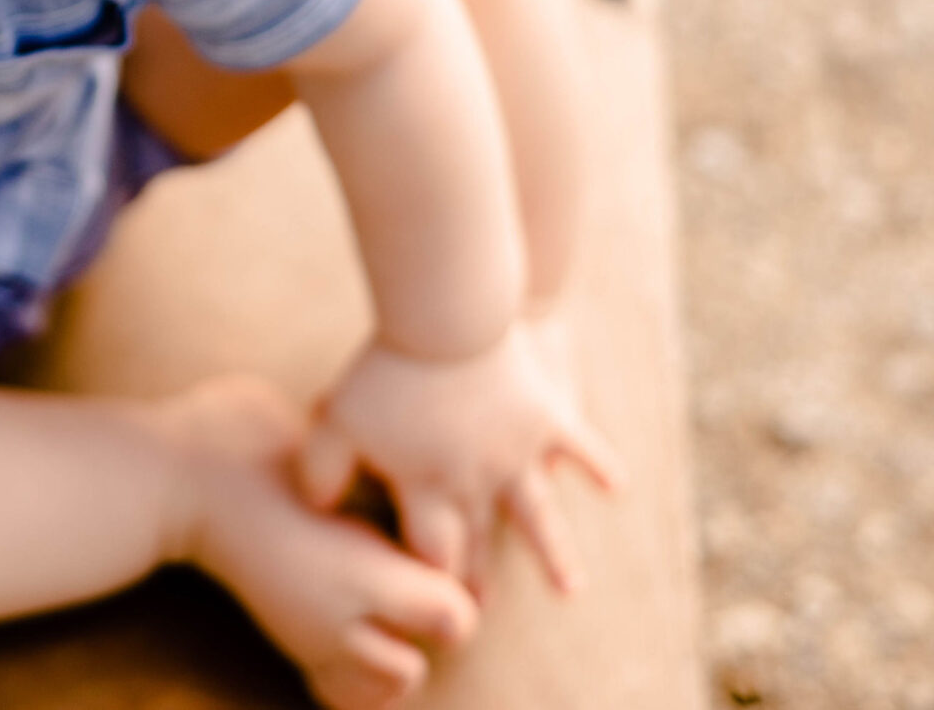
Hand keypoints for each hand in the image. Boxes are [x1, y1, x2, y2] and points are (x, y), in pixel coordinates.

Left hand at [298, 325, 619, 595]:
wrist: (447, 321)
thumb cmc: (387, 369)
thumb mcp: (336, 420)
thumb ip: (321, 470)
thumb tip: (316, 508)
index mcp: (428, 488)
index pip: (430, 549)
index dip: (429, 574)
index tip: (429, 597)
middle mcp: (477, 483)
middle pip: (477, 540)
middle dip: (476, 576)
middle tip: (481, 612)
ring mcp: (518, 454)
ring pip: (540, 517)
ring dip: (556, 555)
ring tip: (572, 590)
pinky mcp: (546, 416)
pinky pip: (581, 447)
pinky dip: (600, 466)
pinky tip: (617, 488)